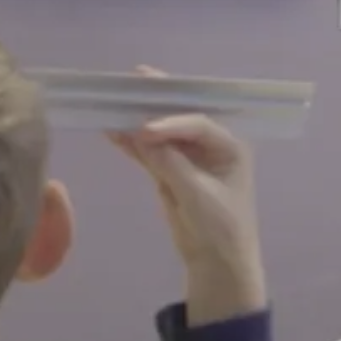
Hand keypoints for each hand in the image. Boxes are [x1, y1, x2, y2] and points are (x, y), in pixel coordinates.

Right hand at [107, 110, 266, 324]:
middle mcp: (209, 146)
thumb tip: (139, 134)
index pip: (198, 124)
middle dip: (157, 100)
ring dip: (138, 120)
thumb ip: (170, 163)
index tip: (146, 128)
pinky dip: (131, 144)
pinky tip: (111, 131)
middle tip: (135, 78)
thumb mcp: (198, 195)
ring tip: (113, 101)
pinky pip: (148, 152)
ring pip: (160, 132)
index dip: (172, 122)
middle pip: (180, 116)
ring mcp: (187, 158)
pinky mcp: (169, 172)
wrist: (216, 262)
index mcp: (229, 146)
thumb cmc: (220, 227)